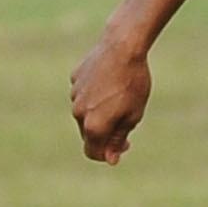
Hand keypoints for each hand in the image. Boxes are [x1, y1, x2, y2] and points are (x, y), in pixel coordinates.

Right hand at [71, 37, 151, 164]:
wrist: (122, 47)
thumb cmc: (133, 83)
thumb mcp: (133, 115)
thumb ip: (118, 139)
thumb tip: (109, 159)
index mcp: (93, 126)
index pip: (93, 152)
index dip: (108, 154)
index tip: (124, 145)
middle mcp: (78, 113)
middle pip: (89, 133)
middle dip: (105, 133)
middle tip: (127, 120)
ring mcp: (74, 95)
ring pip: (85, 113)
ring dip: (100, 112)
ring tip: (121, 96)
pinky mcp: (75, 79)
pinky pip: (84, 93)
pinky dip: (95, 94)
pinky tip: (111, 81)